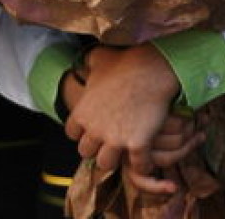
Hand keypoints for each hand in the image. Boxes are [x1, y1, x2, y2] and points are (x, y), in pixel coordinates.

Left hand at [64, 44, 190, 194]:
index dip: (82, 131)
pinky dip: (142, 164)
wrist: (153, 69)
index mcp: (83, 112)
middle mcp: (95, 129)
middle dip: (96, 147)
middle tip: (108, 141)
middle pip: (86, 152)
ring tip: (124, 151)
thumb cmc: (126, 62)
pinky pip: (137, 166)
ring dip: (115, 158)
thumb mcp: (99, 58)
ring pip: (106, 164)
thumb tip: (84, 61)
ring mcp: (116, 139)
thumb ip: (87, 63)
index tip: (93, 127)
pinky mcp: (138, 145)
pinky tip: (146, 156)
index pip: (72, 133)